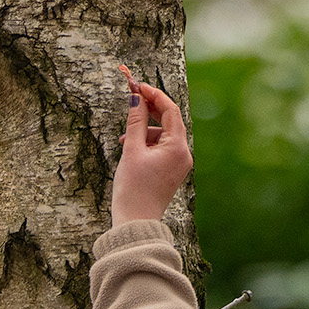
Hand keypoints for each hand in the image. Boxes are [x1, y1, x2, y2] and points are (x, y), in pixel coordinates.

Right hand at [111, 70, 192, 225]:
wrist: (135, 222)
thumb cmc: (133, 188)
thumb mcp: (131, 149)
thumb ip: (136, 121)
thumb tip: (137, 98)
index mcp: (178, 147)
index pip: (171, 110)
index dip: (154, 95)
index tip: (138, 86)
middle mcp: (184, 154)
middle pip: (170, 121)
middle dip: (151, 110)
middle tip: (133, 99)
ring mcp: (180, 163)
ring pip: (165, 134)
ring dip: (146, 130)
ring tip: (125, 139)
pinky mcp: (172, 170)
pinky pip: (163, 147)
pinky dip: (148, 143)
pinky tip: (131, 148)